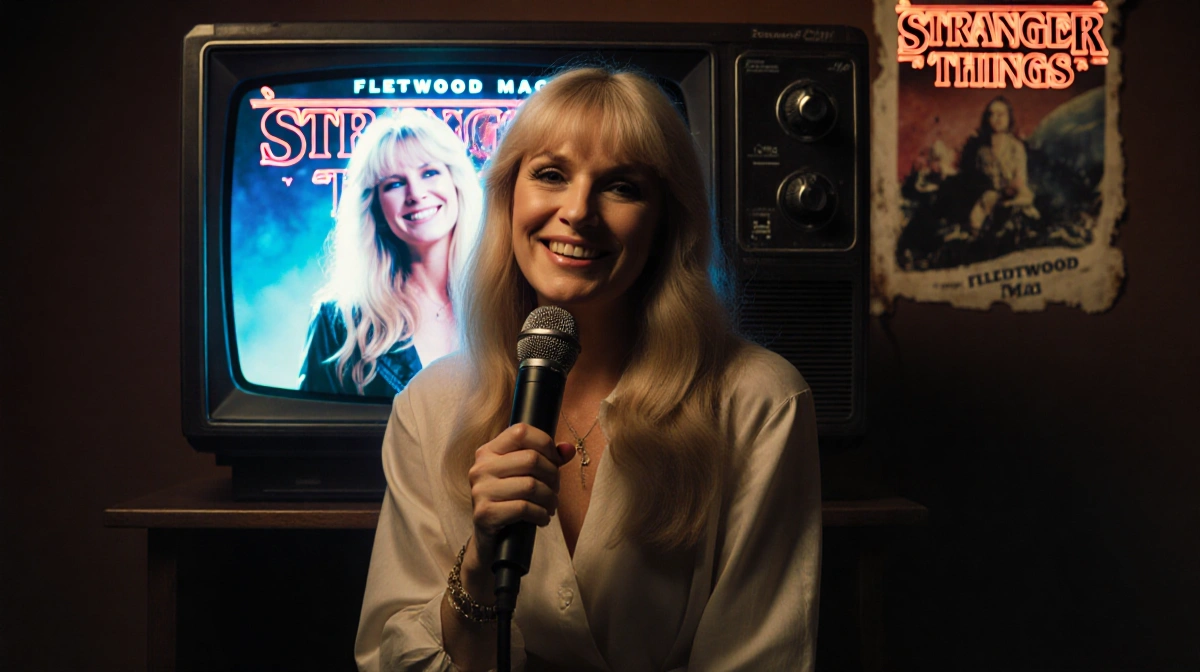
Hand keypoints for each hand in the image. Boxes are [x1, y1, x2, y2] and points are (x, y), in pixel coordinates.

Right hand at [467, 424, 575, 568]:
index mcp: (489, 451)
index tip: (555, 462)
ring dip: (550, 499)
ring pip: (531, 485)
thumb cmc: (512, 503)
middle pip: (531, 459)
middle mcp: (481, 467)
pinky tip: (542, 519)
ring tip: (551, 506)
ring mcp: (480, 491)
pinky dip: (541, 515)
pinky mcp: (484, 513)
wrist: (491, 542)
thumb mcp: (526, 477)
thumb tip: (569, 449)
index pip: (521, 431)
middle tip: (555, 490)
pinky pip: (524, 508)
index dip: (546, 444)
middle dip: (553, 476)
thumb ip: (547, 459)